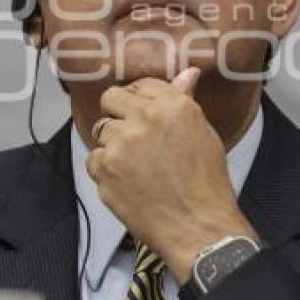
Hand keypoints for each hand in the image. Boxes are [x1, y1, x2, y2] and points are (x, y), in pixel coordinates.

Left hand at [85, 67, 258, 282]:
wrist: (198, 226)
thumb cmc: (206, 182)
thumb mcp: (203, 132)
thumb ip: (185, 100)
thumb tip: (188, 73)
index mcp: (171, 105)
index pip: (140, 84)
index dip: (139, 98)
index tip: (142, 111)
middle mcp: (142, 119)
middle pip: (110, 99)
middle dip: (118, 112)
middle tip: (133, 134)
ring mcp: (119, 145)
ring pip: (101, 130)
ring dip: (113, 143)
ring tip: (135, 163)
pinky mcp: (104, 170)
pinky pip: (94, 159)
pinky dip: (106, 169)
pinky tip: (127, 181)